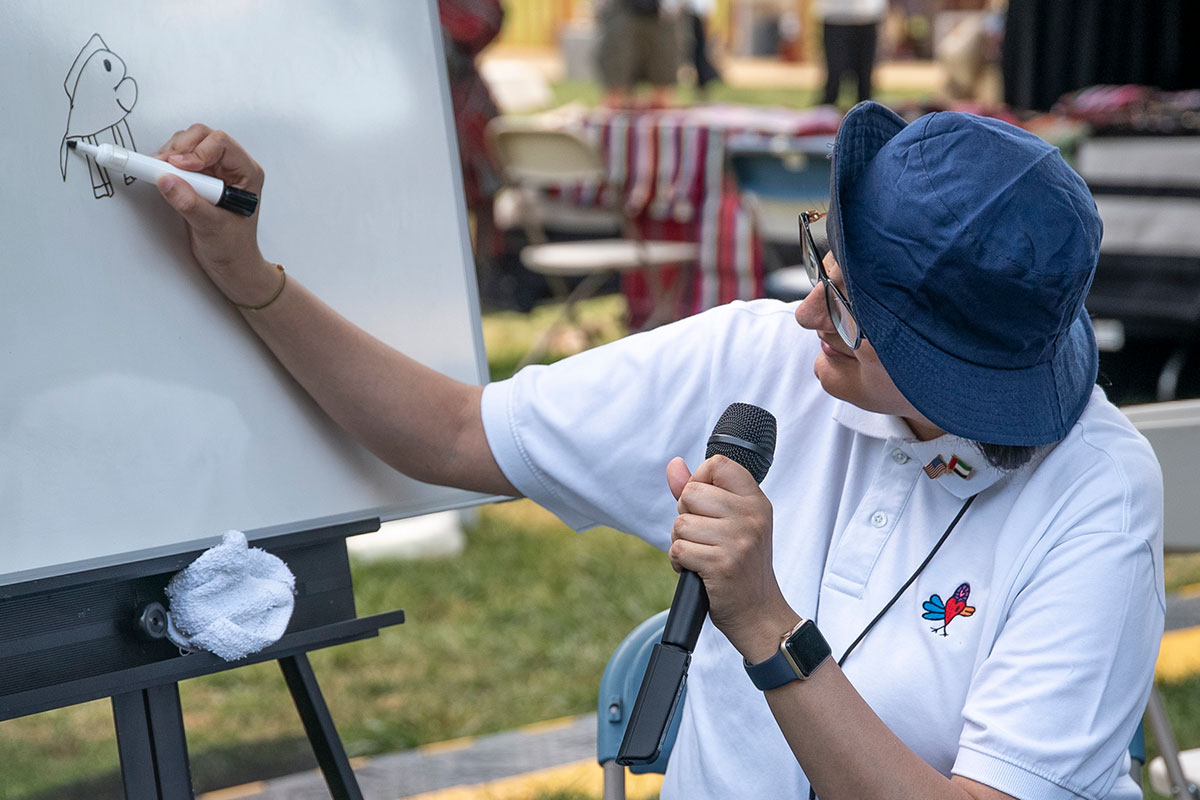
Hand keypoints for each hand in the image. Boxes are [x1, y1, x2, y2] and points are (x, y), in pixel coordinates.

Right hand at [155, 124, 274, 301]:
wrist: (230, 264)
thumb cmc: (233, 248)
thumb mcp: (212, 227)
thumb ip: (190, 203)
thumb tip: (167, 180)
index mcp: (246, 173)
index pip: (221, 143)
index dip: (197, 151)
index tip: (178, 167)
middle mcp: (232, 166)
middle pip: (202, 136)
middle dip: (180, 147)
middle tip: (162, 165)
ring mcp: (215, 170)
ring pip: (189, 143)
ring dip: (170, 154)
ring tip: (160, 172)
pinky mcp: (198, 178)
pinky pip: (180, 158)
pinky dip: (167, 163)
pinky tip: (161, 176)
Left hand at [666, 456, 796, 661]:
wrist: (759, 612)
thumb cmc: (741, 565)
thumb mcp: (731, 522)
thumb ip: (700, 490)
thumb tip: (674, 465)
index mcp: (755, 501)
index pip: (719, 464)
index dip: (699, 480)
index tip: (704, 504)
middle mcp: (750, 517)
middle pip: (691, 494)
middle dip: (686, 516)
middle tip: (704, 537)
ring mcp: (738, 540)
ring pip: (681, 524)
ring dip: (682, 542)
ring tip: (703, 555)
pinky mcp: (721, 564)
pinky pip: (679, 549)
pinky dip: (679, 562)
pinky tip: (696, 569)